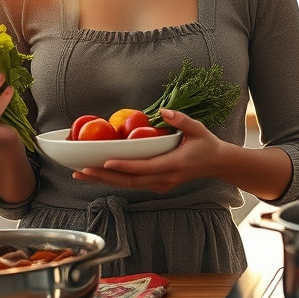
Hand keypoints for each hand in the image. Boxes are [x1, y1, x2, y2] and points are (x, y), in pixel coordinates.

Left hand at [71, 108, 219, 192]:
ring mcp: (160, 185)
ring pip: (128, 185)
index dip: (124, 166)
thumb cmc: (207, 145)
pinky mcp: (157, 185)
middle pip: (129, 181)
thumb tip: (163, 111)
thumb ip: (181, 120)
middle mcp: (164, 179)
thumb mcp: (198, 129)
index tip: (105, 162)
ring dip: (103, 181)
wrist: (218, 165)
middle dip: (103, 177)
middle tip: (80, 171)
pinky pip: (132, 183)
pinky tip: (98, 174)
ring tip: (81, 174)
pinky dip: (114, 180)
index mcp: (173, 165)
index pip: (144, 168)